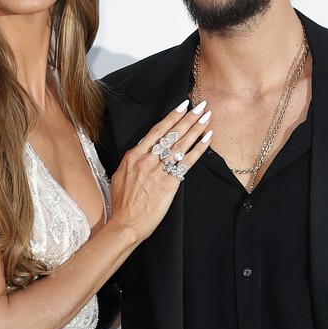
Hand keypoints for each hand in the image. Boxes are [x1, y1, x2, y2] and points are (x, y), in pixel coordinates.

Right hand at [108, 99, 211, 241]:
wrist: (126, 223)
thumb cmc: (122, 203)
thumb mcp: (120, 176)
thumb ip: (132, 162)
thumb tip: (141, 151)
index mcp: (133, 156)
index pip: (156, 130)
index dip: (171, 117)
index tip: (182, 105)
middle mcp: (146, 159)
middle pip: (171, 133)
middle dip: (188, 117)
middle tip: (201, 105)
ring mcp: (158, 170)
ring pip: (181, 144)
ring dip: (196, 128)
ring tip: (207, 116)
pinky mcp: (169, 182)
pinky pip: (187, 161)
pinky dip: (199, 149)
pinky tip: (207, 138)